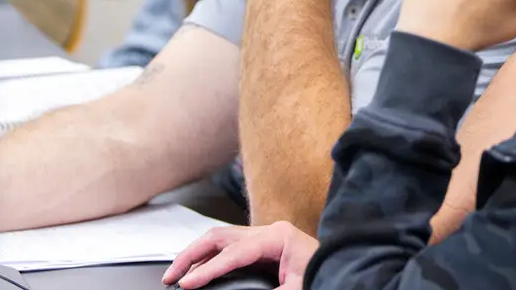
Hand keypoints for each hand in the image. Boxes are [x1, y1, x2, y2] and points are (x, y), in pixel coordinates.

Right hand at [162, 222, 317, 289]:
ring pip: (220, 240)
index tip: (185, 284)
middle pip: (220, 237)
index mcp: (279, 237)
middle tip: (170, 277)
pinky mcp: (261, 249)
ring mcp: (265, 238)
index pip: (233, 252)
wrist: (344, 269)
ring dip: (196, 256)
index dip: (207, 269)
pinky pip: (228, 250)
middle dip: (192, 255)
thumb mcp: (297, 288)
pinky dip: (209, 260)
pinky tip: (196, 273)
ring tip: (176, 275)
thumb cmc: (325, 275)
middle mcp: (270, 232)